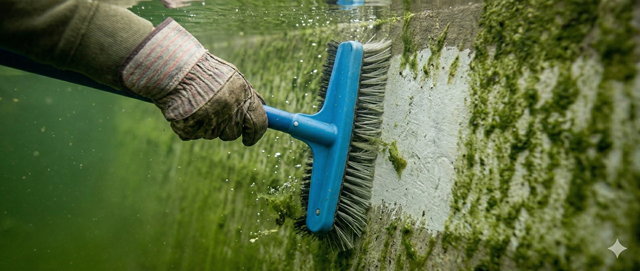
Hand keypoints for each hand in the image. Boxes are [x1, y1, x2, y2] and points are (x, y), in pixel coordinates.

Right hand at [120, 18, 266, 145]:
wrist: (170, 65)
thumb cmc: (203, 69)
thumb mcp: (231, 76)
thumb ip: (248, 93)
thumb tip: (264, 107)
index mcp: (242, 95)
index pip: (258, 123)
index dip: (255, 134)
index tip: (250, 139)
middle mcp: (228, 109)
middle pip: (232, 133)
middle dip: (226, 127)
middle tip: (213, 112)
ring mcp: (208, 120)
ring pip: (211, 134)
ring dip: (205, 124)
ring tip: (195, 104)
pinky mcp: (189, 128)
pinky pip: (193, 133)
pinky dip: (188, 125)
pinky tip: (184, 109)